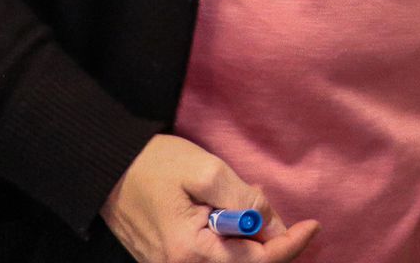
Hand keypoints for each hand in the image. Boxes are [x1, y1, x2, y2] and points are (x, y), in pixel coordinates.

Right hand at [101, 135, 317, 262]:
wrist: (106, 168)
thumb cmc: (154, 165)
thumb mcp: (207, 172)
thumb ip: (244, 200)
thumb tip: (273, 225)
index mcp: (190, 253)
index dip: (288, 246)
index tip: (312, 226)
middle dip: (269, 243)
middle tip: (272, 206)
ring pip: (229, 261)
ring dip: (250, 239)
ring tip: (248, 200)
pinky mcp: (168, 258)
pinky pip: (212, 256)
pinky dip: (231, 239)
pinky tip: (230, 210)